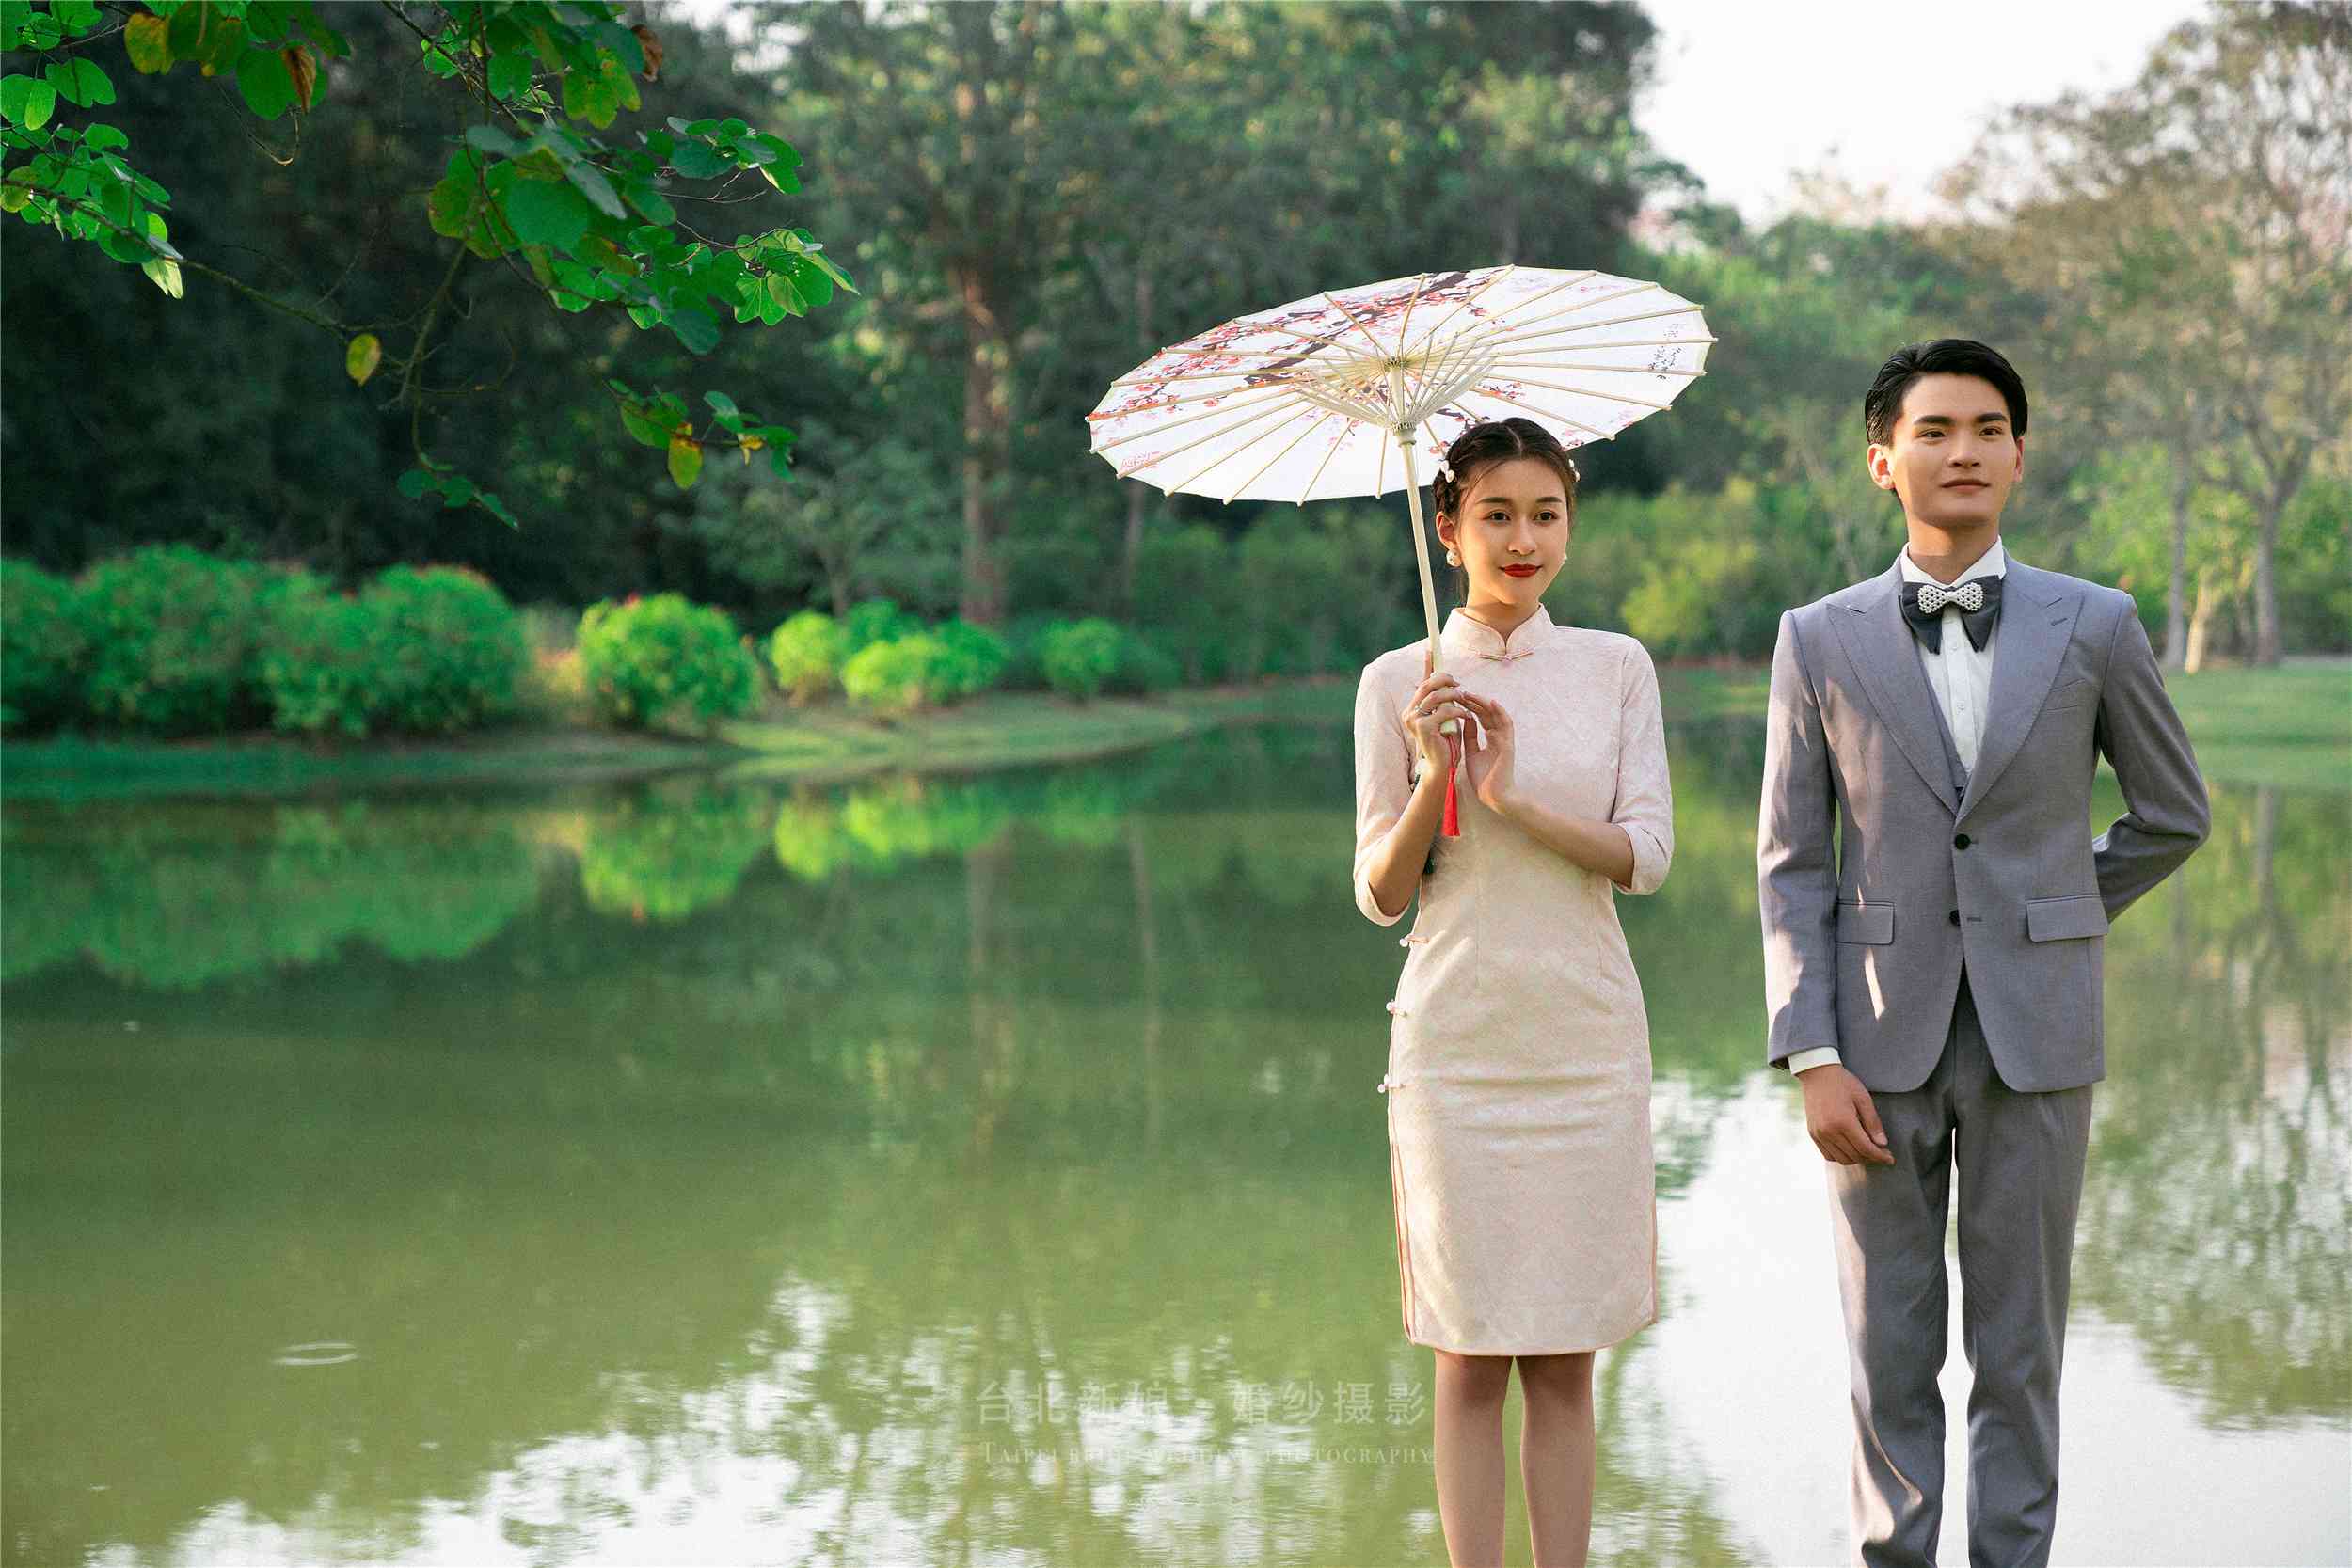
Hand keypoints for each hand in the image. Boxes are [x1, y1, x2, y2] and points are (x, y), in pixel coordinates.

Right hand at [1400, 669, 1473, 777]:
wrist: (1441, 766)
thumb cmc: (1445, 742)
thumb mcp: (1445, 717)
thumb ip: (1444, 702)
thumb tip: (1449, 682)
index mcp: (1412, 709)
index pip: (1421, 682)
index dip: (1427, 665)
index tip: (1432, 648)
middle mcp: (1409, 713)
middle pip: (1427, 685)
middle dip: (1445, 679)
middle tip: (1458, 683)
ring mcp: (1414, 720)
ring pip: (1436, 696)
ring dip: (1453, 696)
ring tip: (1464, 700)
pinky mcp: (1423, 728)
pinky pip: (1444, 711)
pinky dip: (1458, 711)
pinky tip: (1466, 715)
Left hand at [1451, 689, 1517, 816]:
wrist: (1493, 796)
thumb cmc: (1484, 778)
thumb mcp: (1472, 753)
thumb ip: (1470, 737)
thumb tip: (1465, 720)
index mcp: (1492, 739)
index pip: (1482, 718)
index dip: (1472, 707)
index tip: (1459, 699)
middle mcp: (1500, 737)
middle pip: (1489, 714)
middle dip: (1476, 702)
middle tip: (1462, 692)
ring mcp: (1505, 741)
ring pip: (1499, 716)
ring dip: (1486, 705)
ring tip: (1472, 696)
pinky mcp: (1508, 747)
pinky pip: (1506, 728)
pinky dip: (1499, 717)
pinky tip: (1489, 707)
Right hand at [1800, 1063, 1894, 1165]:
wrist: (1817, 1074)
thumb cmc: (1843, 1083)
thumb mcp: (1864, 1099)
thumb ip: (1873, 1123)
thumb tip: (1882, 1144)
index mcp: (1844, 1121)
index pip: (1866, 1148)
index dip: (1880, 1156)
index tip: (1890, 1159)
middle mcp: (1829, 1131)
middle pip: (1855, 1156)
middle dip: (1871, 1158)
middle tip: (1882, 1153)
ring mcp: (1819, 1134)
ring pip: (1842, 1159)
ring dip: (1857, 1159)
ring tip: (1867, 1151)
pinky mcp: (1813, 1134)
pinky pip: (1828, 1155)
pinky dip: (1842, 1156)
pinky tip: (1850, 1149)